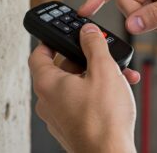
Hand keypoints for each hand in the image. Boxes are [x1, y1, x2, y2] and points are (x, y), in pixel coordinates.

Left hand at [29, 23, 136, 152]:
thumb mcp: (103, 70)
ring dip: (96, 75)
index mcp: (48, 84)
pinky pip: (82, 100)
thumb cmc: (103, 119)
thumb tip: (88, 32)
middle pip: (62, 68)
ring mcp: (60, 115)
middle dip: (85, 58)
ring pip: (76, 84)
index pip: (39, 54)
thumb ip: (94, 45)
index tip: (59, 35)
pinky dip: (97, 91)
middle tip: (100, 53)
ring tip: (118, 74)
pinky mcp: (72, 125)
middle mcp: (49, 101)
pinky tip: (117, 90)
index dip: (49, 41)